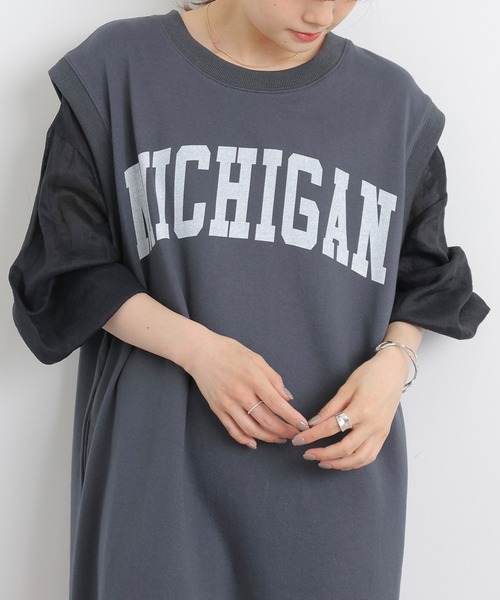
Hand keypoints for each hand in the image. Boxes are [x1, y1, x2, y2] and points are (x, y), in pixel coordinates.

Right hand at [184, 330, 309, 448]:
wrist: (202, 353)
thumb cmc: (231, 352)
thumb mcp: (257, 359)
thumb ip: (274, 379)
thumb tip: (288, 398)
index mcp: (254, 379)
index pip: (277, 404)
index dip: (292, 417)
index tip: (303, 424)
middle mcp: (241, 394)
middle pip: (267, 421)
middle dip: (284, 431)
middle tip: (295, 434)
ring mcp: (228, 404)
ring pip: (251, 429)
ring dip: (269, 438)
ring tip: (280, 439)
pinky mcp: (218, 409)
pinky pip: (233, 430)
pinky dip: (245, 440)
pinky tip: (255, 443)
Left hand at [291, 347, 409, 469]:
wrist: (394, 371)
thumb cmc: (370, 374)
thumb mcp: (347, 387)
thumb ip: (330, 407)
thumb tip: (313, 423)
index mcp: (361, 410)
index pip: (331, 428)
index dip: (312, 436)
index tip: (298, 441)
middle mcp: (373, 425)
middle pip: (345, 449)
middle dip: (323, 454)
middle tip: (307, 454)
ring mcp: (380, 432)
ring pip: (359, 459)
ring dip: (339, 464)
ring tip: (322, 462)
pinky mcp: (384, 435)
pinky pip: (369, 456)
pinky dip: (354, 463)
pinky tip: (341, 461)